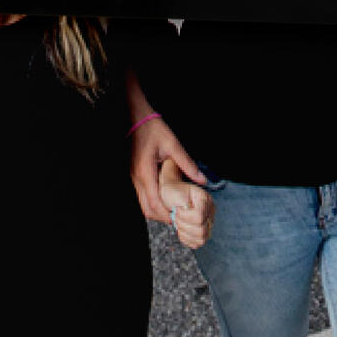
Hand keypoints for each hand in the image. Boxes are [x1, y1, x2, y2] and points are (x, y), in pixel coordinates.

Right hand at [132, 112, 210, 244]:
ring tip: (173, 212)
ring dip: (156, 211)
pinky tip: (164, 200)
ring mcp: (133, 177)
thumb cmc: (151, 127)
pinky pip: (141, 195)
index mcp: (145, 172)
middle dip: (162, 217)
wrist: (133, 116)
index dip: (166, 214)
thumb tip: (202, 181)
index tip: (179, 219)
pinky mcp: (134, 175)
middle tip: (178, 220)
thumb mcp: (172, 144)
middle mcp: (136, 178)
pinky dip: (152, 202)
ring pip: (142, 204)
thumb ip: (187, 164)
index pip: (155, 202)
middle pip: (146, 208)